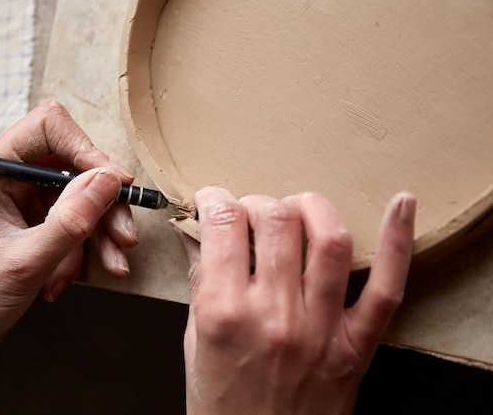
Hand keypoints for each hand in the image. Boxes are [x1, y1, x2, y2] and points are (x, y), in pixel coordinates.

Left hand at [0, 101, 138, 353]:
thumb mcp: (28, 261)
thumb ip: (71, 219)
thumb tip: (111, 180)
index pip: (50, 127)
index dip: (89, 149)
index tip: (118, 184)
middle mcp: (9, 177)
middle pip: (75, 166)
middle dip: (104, 204)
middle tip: (126, 238)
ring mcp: (22, 200)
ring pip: (80, 197)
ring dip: (99, 233)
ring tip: (114, 267)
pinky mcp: (32, 221)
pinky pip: (72, 223)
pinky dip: (80, 250)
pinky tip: (64, 282)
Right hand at [181, 188, 415, 414]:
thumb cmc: (222, 405)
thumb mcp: (195, 342)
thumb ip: (199, 281)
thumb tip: (195, 233)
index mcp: (224, 314)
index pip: (222, 225)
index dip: (214, 200)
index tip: (213, 202)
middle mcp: (274, 316)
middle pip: (275, 220)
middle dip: (258, 203)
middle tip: (251, 215)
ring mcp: (320, 331)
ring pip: (329, 240)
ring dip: (312, 208)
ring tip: (298, 209)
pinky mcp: (356, 346)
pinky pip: (387, 288)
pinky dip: (398, 242)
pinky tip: (400, 206)